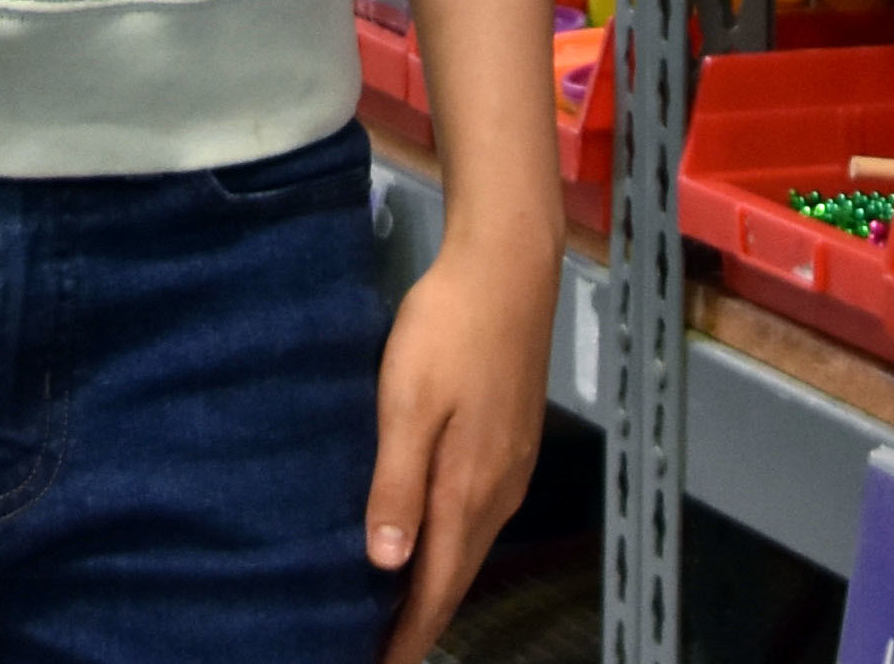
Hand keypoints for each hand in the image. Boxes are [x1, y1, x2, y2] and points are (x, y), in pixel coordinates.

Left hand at [364, 225, 552, 663]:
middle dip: (420, 619)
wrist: (507, 267)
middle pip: (457, 574)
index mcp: (469, 489)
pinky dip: (450, 545)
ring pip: (469, 546)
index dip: (408, 633)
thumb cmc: (449, 328)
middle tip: (381, 650)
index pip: (437, 585)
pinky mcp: (512, 442)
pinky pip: (478, 515)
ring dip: (436, 583)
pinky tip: (428, 539)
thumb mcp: (407, 403)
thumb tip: (387, 563)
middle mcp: (498, 491)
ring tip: (396, 609)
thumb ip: (397, 483)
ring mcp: (511, 466)